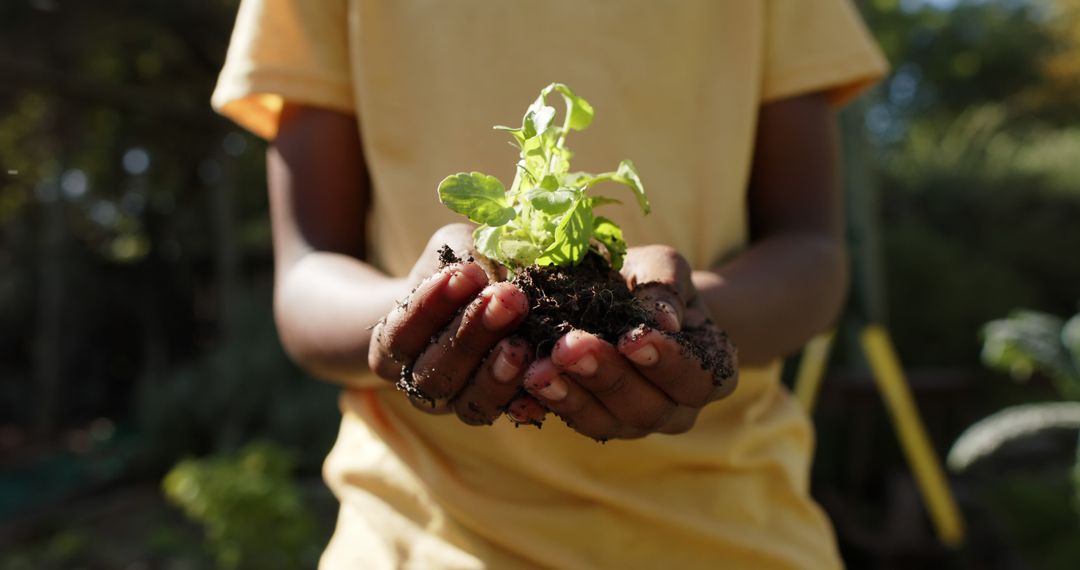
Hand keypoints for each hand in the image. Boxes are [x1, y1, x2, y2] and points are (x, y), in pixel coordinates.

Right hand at [368, 223, 545, 424]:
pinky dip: (528, 400)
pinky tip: (547, 378)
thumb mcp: (453, 249)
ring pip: (471, 402)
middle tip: (509, 300)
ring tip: (523, 343)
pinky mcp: (496, 411)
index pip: (401, 332)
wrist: (470, 309)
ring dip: (498, 372)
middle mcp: (419, 385)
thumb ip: (465, 251)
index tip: (464, 274)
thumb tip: (497, 256)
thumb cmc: (455, 271)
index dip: (430, 306)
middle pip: (436, 372)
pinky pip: (509, 415)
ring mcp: (456, 404)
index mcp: (392, 345)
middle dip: (472, 334)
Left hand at [520, 245, 737, 439]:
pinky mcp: (594, 421)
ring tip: (539, 369)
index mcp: (710, 371)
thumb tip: (662, 320)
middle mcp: (678, 409)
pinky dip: (546, 404)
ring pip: (606, 423)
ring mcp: (634, 423)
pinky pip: (570, 421)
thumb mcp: (664, 268)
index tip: (632, 338)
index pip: (697, 379)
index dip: (667, 364)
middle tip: (570, 347)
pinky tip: (523, 383)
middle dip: (607, 378)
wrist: (624, 297)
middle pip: (648, 408)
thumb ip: (666, 287)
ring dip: (571, 396)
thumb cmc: (651, 280)